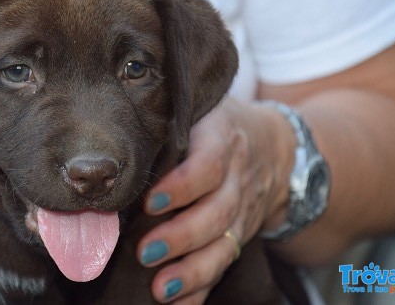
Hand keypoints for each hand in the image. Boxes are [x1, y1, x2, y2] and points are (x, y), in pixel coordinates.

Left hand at [137, 97, 292, 302]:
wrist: (277, 147)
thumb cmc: (219, 126)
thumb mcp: (204, 108)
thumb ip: (170, 117)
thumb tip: (116, 133)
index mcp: (223, 142)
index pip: (208, 165)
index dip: (182, 186)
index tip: (150, 201)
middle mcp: (238, 180)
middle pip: (216, 213)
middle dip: (182, 237)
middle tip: (145, 252)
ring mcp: (243, 212)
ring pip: (224, 245)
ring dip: (193, 270)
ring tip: (161, 289)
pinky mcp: (240, 235)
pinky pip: (224, 264)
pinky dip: (202, 288)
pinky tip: (178, 304)